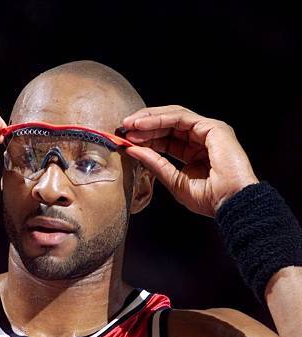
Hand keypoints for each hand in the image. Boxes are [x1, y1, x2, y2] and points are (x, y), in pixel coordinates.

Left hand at [122, 105, 258, 215]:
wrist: (230, 202)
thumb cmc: (209, 198)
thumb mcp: (174, 181)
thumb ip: (155, 164)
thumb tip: (132, 150)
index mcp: (194, 152)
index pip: (166, 139)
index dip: (146, 138)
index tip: (126, 141)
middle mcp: (202, 138)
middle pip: (168, 124)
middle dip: (144, 125)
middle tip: (123, 128)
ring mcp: (209, 130)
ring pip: (173, 116)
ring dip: (149, 119)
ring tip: (129, 125)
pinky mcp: (213, 127)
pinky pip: (181, 117)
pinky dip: (160, 119)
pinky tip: (143, 125)